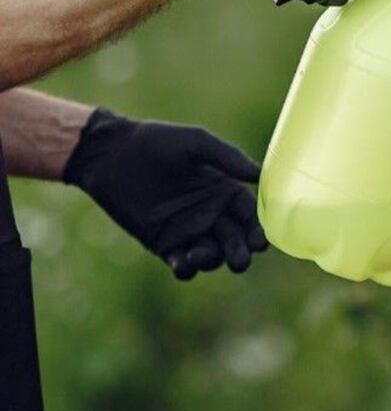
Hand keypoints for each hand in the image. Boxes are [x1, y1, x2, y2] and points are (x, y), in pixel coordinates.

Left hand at [63, 110, 267, 278]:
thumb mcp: (195, 142)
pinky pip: (181, 263)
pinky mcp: (162, 243)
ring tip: (200, 254)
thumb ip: (228, 157)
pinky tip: (181, 263)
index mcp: (224, 190)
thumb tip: (260, 173)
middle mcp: (211, 213)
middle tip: (239, 261)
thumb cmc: (155, 142)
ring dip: (213, 260)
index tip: (261, 242)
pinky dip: (185, 268)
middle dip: (240, 252)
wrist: (110, 154)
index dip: (258, 229)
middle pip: (235, 240)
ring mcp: (187, 230)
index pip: (250, 215)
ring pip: (212, 255)